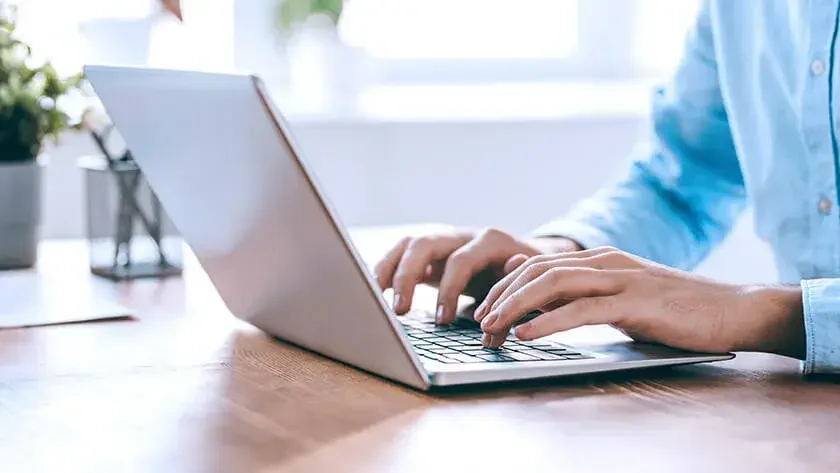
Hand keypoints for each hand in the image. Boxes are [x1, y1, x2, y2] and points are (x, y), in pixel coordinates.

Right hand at [373, 228, 580, 323]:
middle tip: (400, 310)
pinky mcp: (433, 254)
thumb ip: (518, 284)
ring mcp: (445, 242)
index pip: (460, 260)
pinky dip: (388, 269)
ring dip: (390, 269)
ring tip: (377, 296)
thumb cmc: (530, 275)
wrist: (532, 259)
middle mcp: (463, 236)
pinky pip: (403, 254)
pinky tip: (377, 290)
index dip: (449, 290)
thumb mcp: (531, 281)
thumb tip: (510, 282)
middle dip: (408, 276)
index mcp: (490, 240)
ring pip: (408, 244)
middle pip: (425, 244)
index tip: (442, 320)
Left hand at [474, 246, 805, 357]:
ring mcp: (621, 278)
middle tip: (478, 323)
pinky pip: (582, 309)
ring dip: (515, 307)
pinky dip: (549, 321)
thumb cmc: (675, 309)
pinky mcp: (636, 302)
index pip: (537, 265)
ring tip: (491, 327)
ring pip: (553, 284)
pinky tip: (527, 334)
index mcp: (599, 259)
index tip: (483, 310)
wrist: (732, 309)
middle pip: (537, 271)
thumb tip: (535, 286)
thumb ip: (581, 291)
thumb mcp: (619, 297)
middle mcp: (605, 262)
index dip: (504, 286)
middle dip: (501, 296)